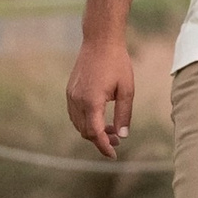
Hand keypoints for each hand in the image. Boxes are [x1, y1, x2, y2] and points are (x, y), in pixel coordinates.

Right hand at [65, 36, 134, 158]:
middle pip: (85, 131)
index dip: (104, 147)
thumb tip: (123, 135)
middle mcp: (77, 100)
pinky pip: (75, 114)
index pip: (95, 133)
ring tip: (111, 130)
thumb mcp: (127, 90)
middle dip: (100, 140)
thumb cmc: (117, 63)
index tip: (113, 155)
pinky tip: (100, 118)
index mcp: (92, 102)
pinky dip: (86, 121)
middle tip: (118, 140)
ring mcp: (71, 95)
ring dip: (92, 131)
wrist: (100, 41)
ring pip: (78, 124)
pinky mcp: (70, 91)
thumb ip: (124, 114)